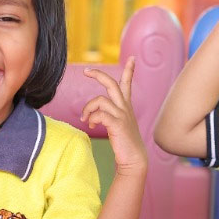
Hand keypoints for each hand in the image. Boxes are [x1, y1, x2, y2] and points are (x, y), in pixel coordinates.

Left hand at [82, 57, 144, 177]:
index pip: (127, 83)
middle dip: (98, 75)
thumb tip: (89, 116)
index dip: (130, 70)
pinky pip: (100, 115)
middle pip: (112, 84)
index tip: (132, 58)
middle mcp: (125, 108)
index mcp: (126, 106)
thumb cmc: (124, 144)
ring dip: (88, 107)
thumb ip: (106, 116)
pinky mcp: (117, 125)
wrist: (134, 160)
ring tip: (84, 118)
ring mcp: (122, 116)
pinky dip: (92, 118)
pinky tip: (89, 125)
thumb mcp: (117, 125)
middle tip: (86, 71)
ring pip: (101, 100)